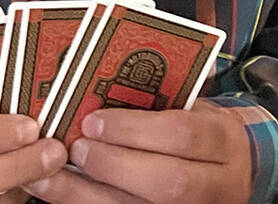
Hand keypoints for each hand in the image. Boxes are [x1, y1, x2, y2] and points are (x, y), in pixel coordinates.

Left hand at [22, 103, 252, 203]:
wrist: (227, 173)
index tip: (94, 121)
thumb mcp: (191, 109)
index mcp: (224, 141)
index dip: (134, 129)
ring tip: (50, 176)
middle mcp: (219, 185)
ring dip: (87, 195)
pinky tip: (55, 193)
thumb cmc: (196, 132)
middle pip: (169, 182)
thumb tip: (95, 85)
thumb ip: (157, 101)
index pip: (184, 134)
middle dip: (113, 165)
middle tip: (75, 147)